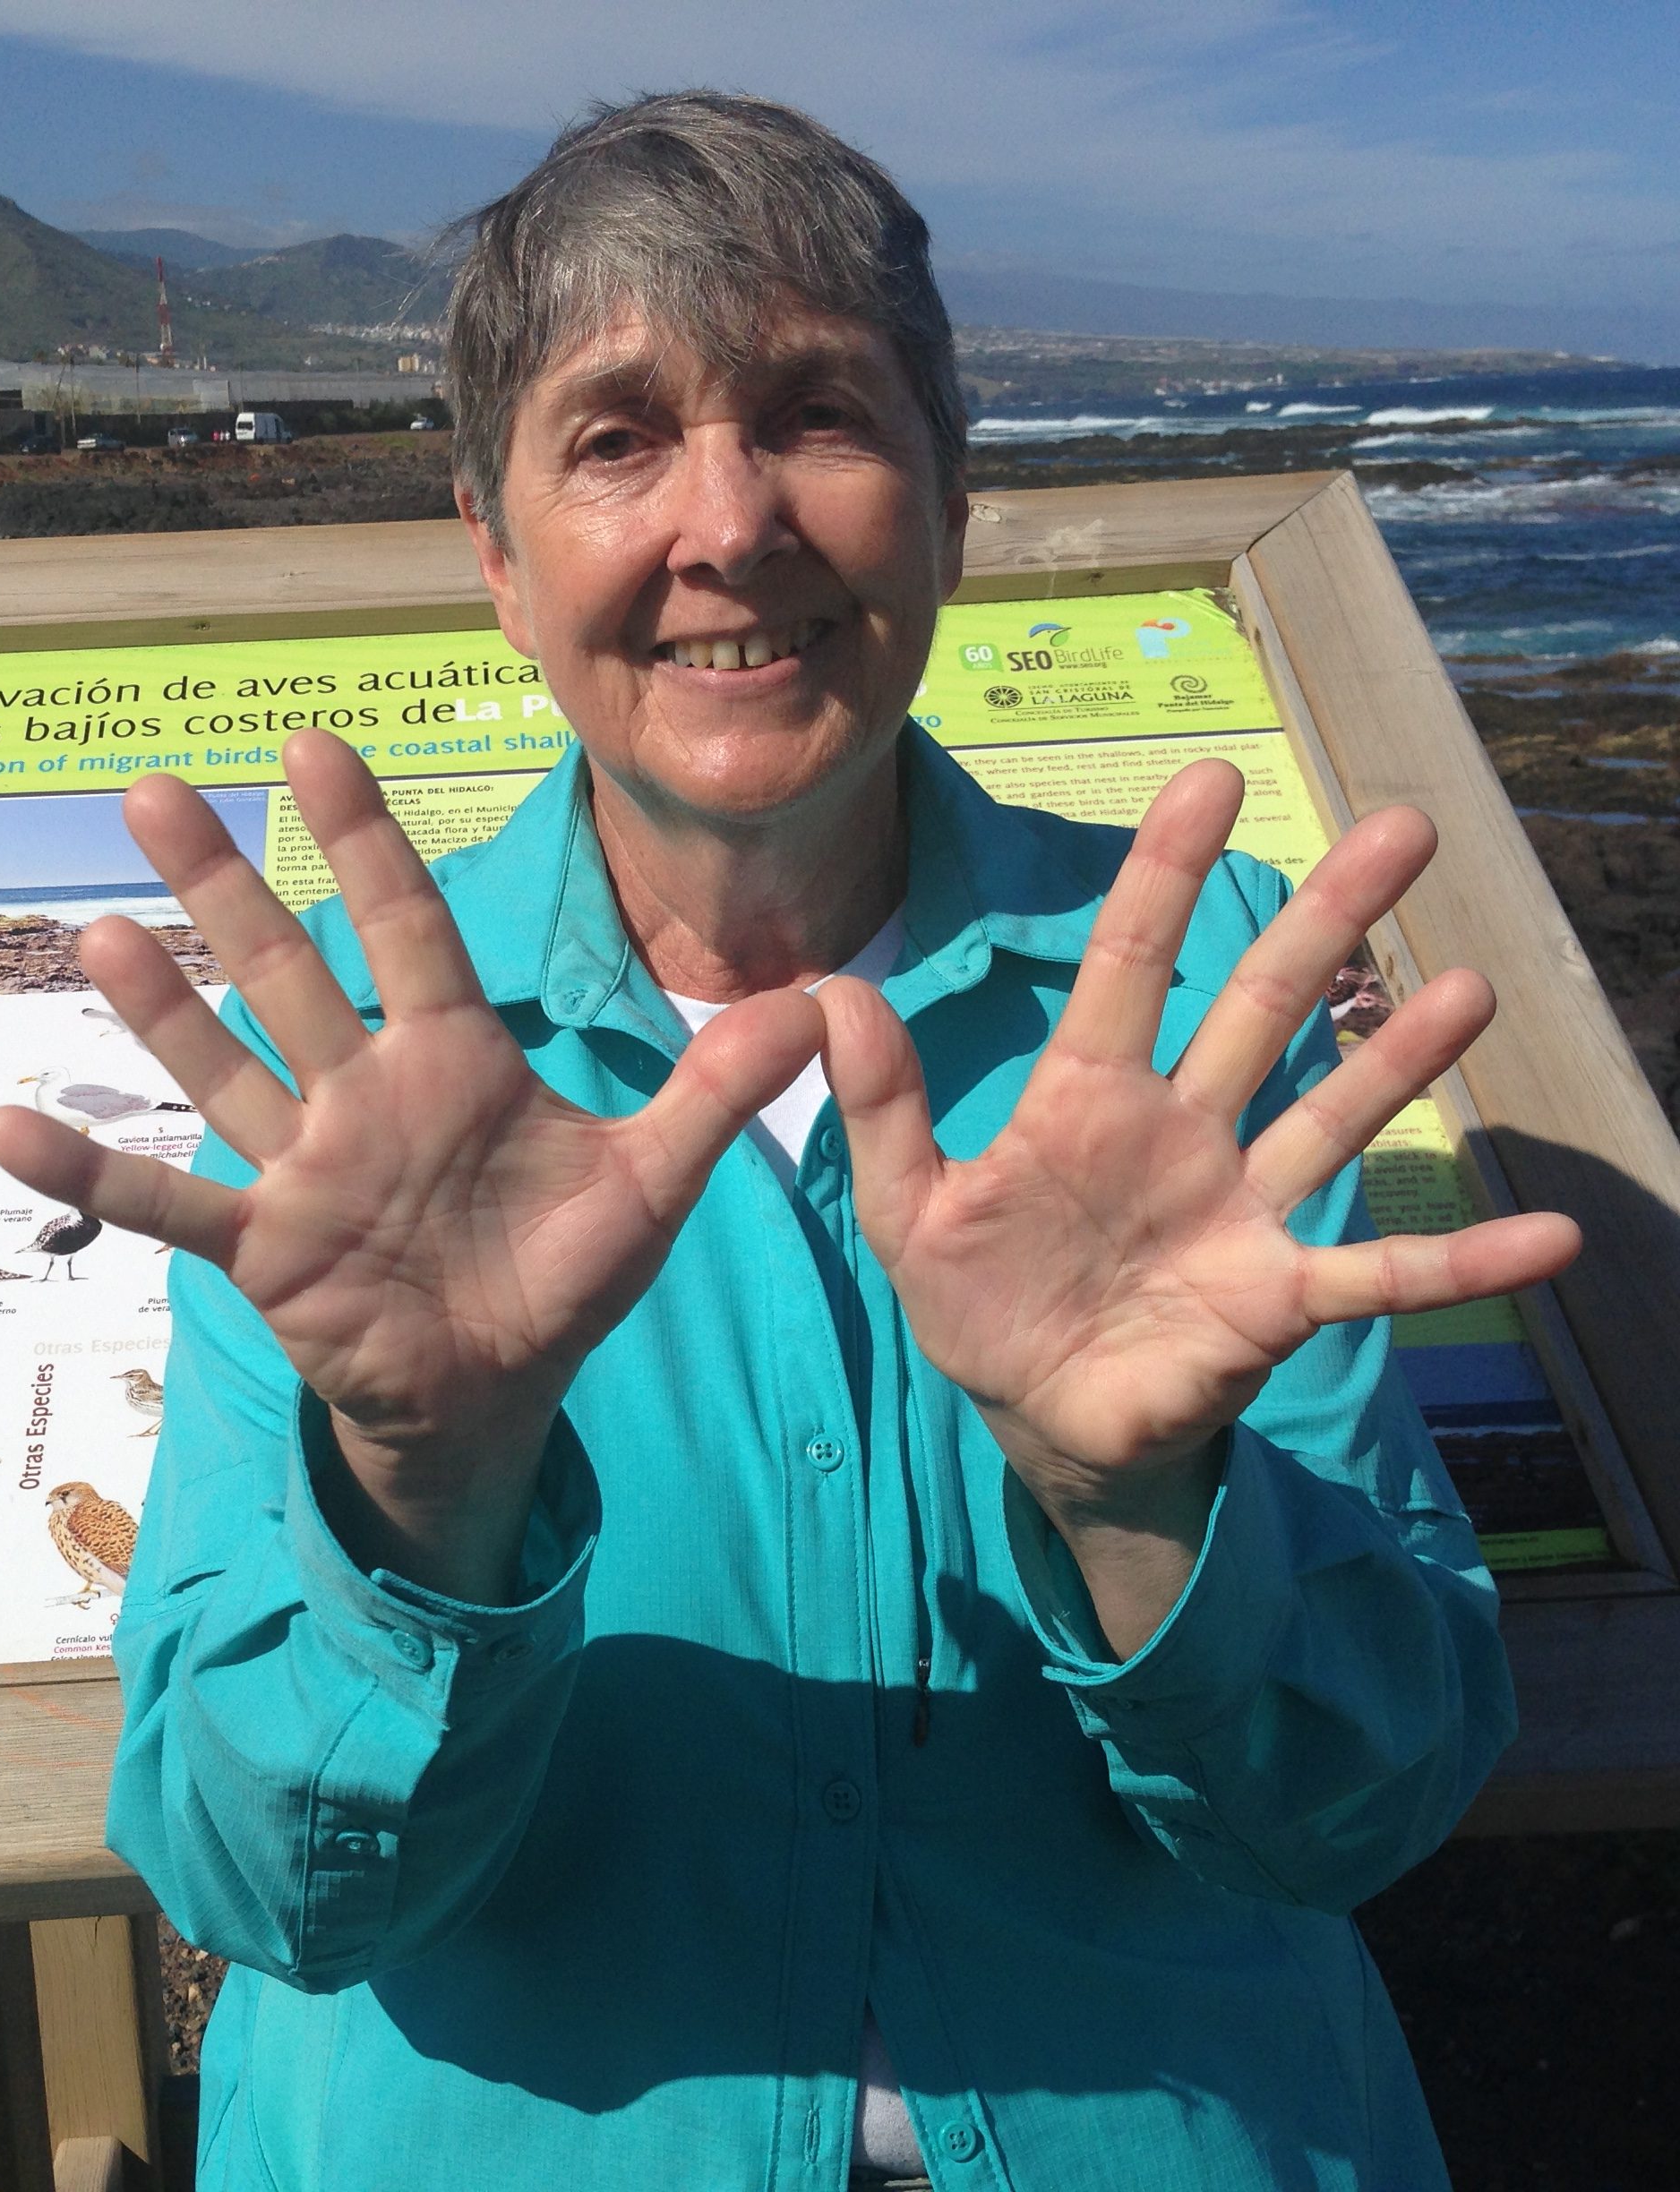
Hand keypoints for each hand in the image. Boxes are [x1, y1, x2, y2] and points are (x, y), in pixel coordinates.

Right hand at [0, 730, 823, 1600]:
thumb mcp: (653, 1183)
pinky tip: (8, 1132)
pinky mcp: (266, 1250)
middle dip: (230, 887)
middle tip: (154, 789)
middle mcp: (365, 1095)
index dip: (366, 844)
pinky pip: (172, 1204)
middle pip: (289, 973)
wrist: (498, 1392)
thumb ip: (717, 1092)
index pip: (410, 932)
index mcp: (455, 1062)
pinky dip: (96, 1175)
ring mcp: (306, 1169)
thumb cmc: (561, 1275)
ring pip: (223, 1067)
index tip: (313, 748)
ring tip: (95, 931)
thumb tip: (820, 1005)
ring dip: (160, 1008)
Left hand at [819, 760, 1578, 1643]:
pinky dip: (1458, 1260)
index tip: (1210, 776)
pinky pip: (1379, 1272)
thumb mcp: (907, 1210)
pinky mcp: (1276, 1297)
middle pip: (1260, 1007)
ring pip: (1330, 1114)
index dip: (1165, 872)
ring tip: (1471, 986)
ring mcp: (1238, 1211)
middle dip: (1325, 920)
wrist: (1035, 1416)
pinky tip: (1550, 1238)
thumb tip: (832, 996)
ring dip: (1402, 1059)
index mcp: (1085, 1099)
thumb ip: (880, 1108)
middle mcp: (1180, 1132)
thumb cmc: (975, 1300)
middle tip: (1404, 826)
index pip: (1132, 962)